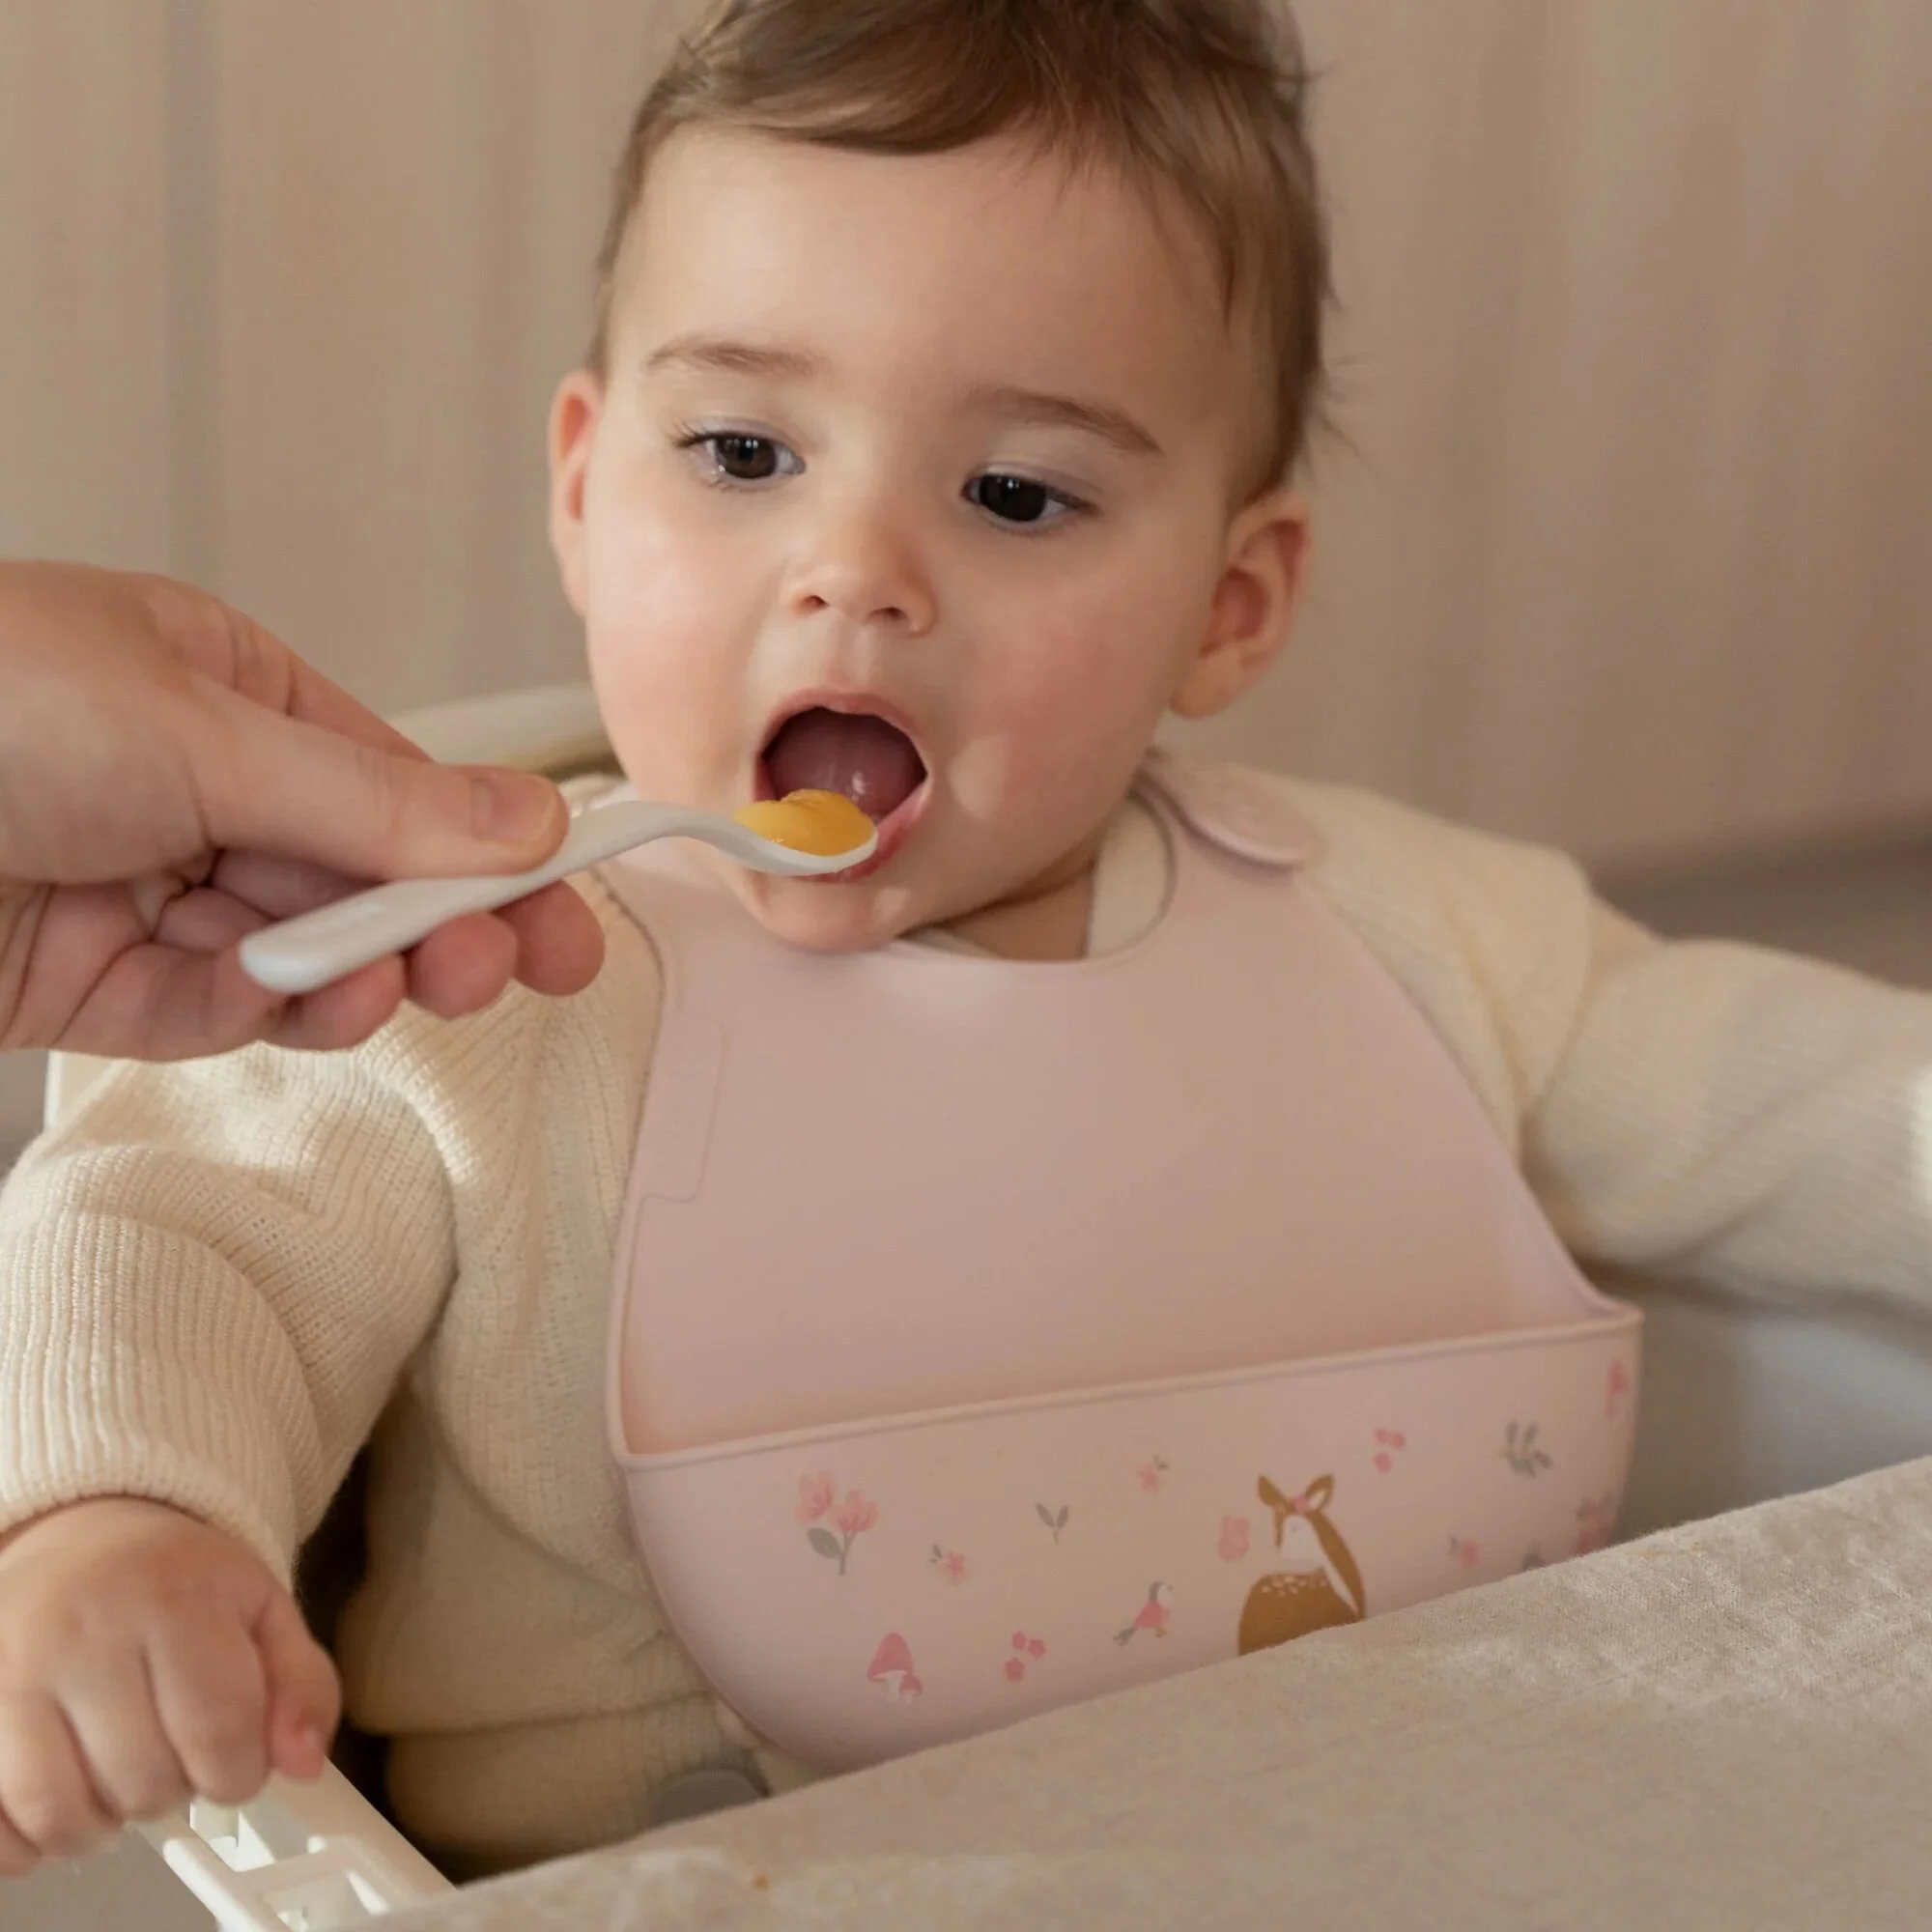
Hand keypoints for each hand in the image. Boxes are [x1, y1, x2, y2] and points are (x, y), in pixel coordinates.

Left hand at [0, 562, 606, 1058]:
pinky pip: (212, 1007)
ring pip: (297, 951)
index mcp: (225, 687)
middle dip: (437, 923)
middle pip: (358, 873)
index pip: (396, 780)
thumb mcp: (198, 734)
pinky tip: (290, 1001)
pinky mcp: (87, 980)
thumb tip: (521, 823)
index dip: (492, 848)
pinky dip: (259, 1011)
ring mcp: (142, 882)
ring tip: (390, 985)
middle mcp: (192, 784)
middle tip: (508, 970)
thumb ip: (371, 803)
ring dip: (353, 974)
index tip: (571, 906)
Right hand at [0, 1497, 338, 1873]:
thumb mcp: (262, 1608)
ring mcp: (9, 1673)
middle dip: (175, 1790)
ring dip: (103, 1823)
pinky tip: (64, 1796)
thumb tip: (303, 1764)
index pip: (217, 1727)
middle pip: (143, 1778)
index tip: (237, 1764)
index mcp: (171, 1597)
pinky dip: (30, 1838)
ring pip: (61, 1811)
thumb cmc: (178, 1580)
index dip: (239, 1771)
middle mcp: (81, 1632)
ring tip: (121, 1781)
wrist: (82, 1538)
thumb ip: (301, 1684)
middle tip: (176, 1756)